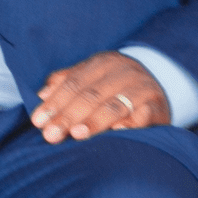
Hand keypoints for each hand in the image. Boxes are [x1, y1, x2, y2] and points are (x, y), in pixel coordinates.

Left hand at [31, 51, 169, 143]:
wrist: (159, 90)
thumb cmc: (115, 88)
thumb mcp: (91, 79)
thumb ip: (66, 83)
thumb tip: (41, 94)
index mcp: (102, 63)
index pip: (74, 83)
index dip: (55, 102)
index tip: (39, 121)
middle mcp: (123, 72)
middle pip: (91, 95)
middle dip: (68, 116)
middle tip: (51, 135)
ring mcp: (142, 88)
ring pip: (114, 105)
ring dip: (94, 121)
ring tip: (76, 134)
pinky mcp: (157, 106)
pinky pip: (142, 115)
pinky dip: (129, 124)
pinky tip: (116, 133)